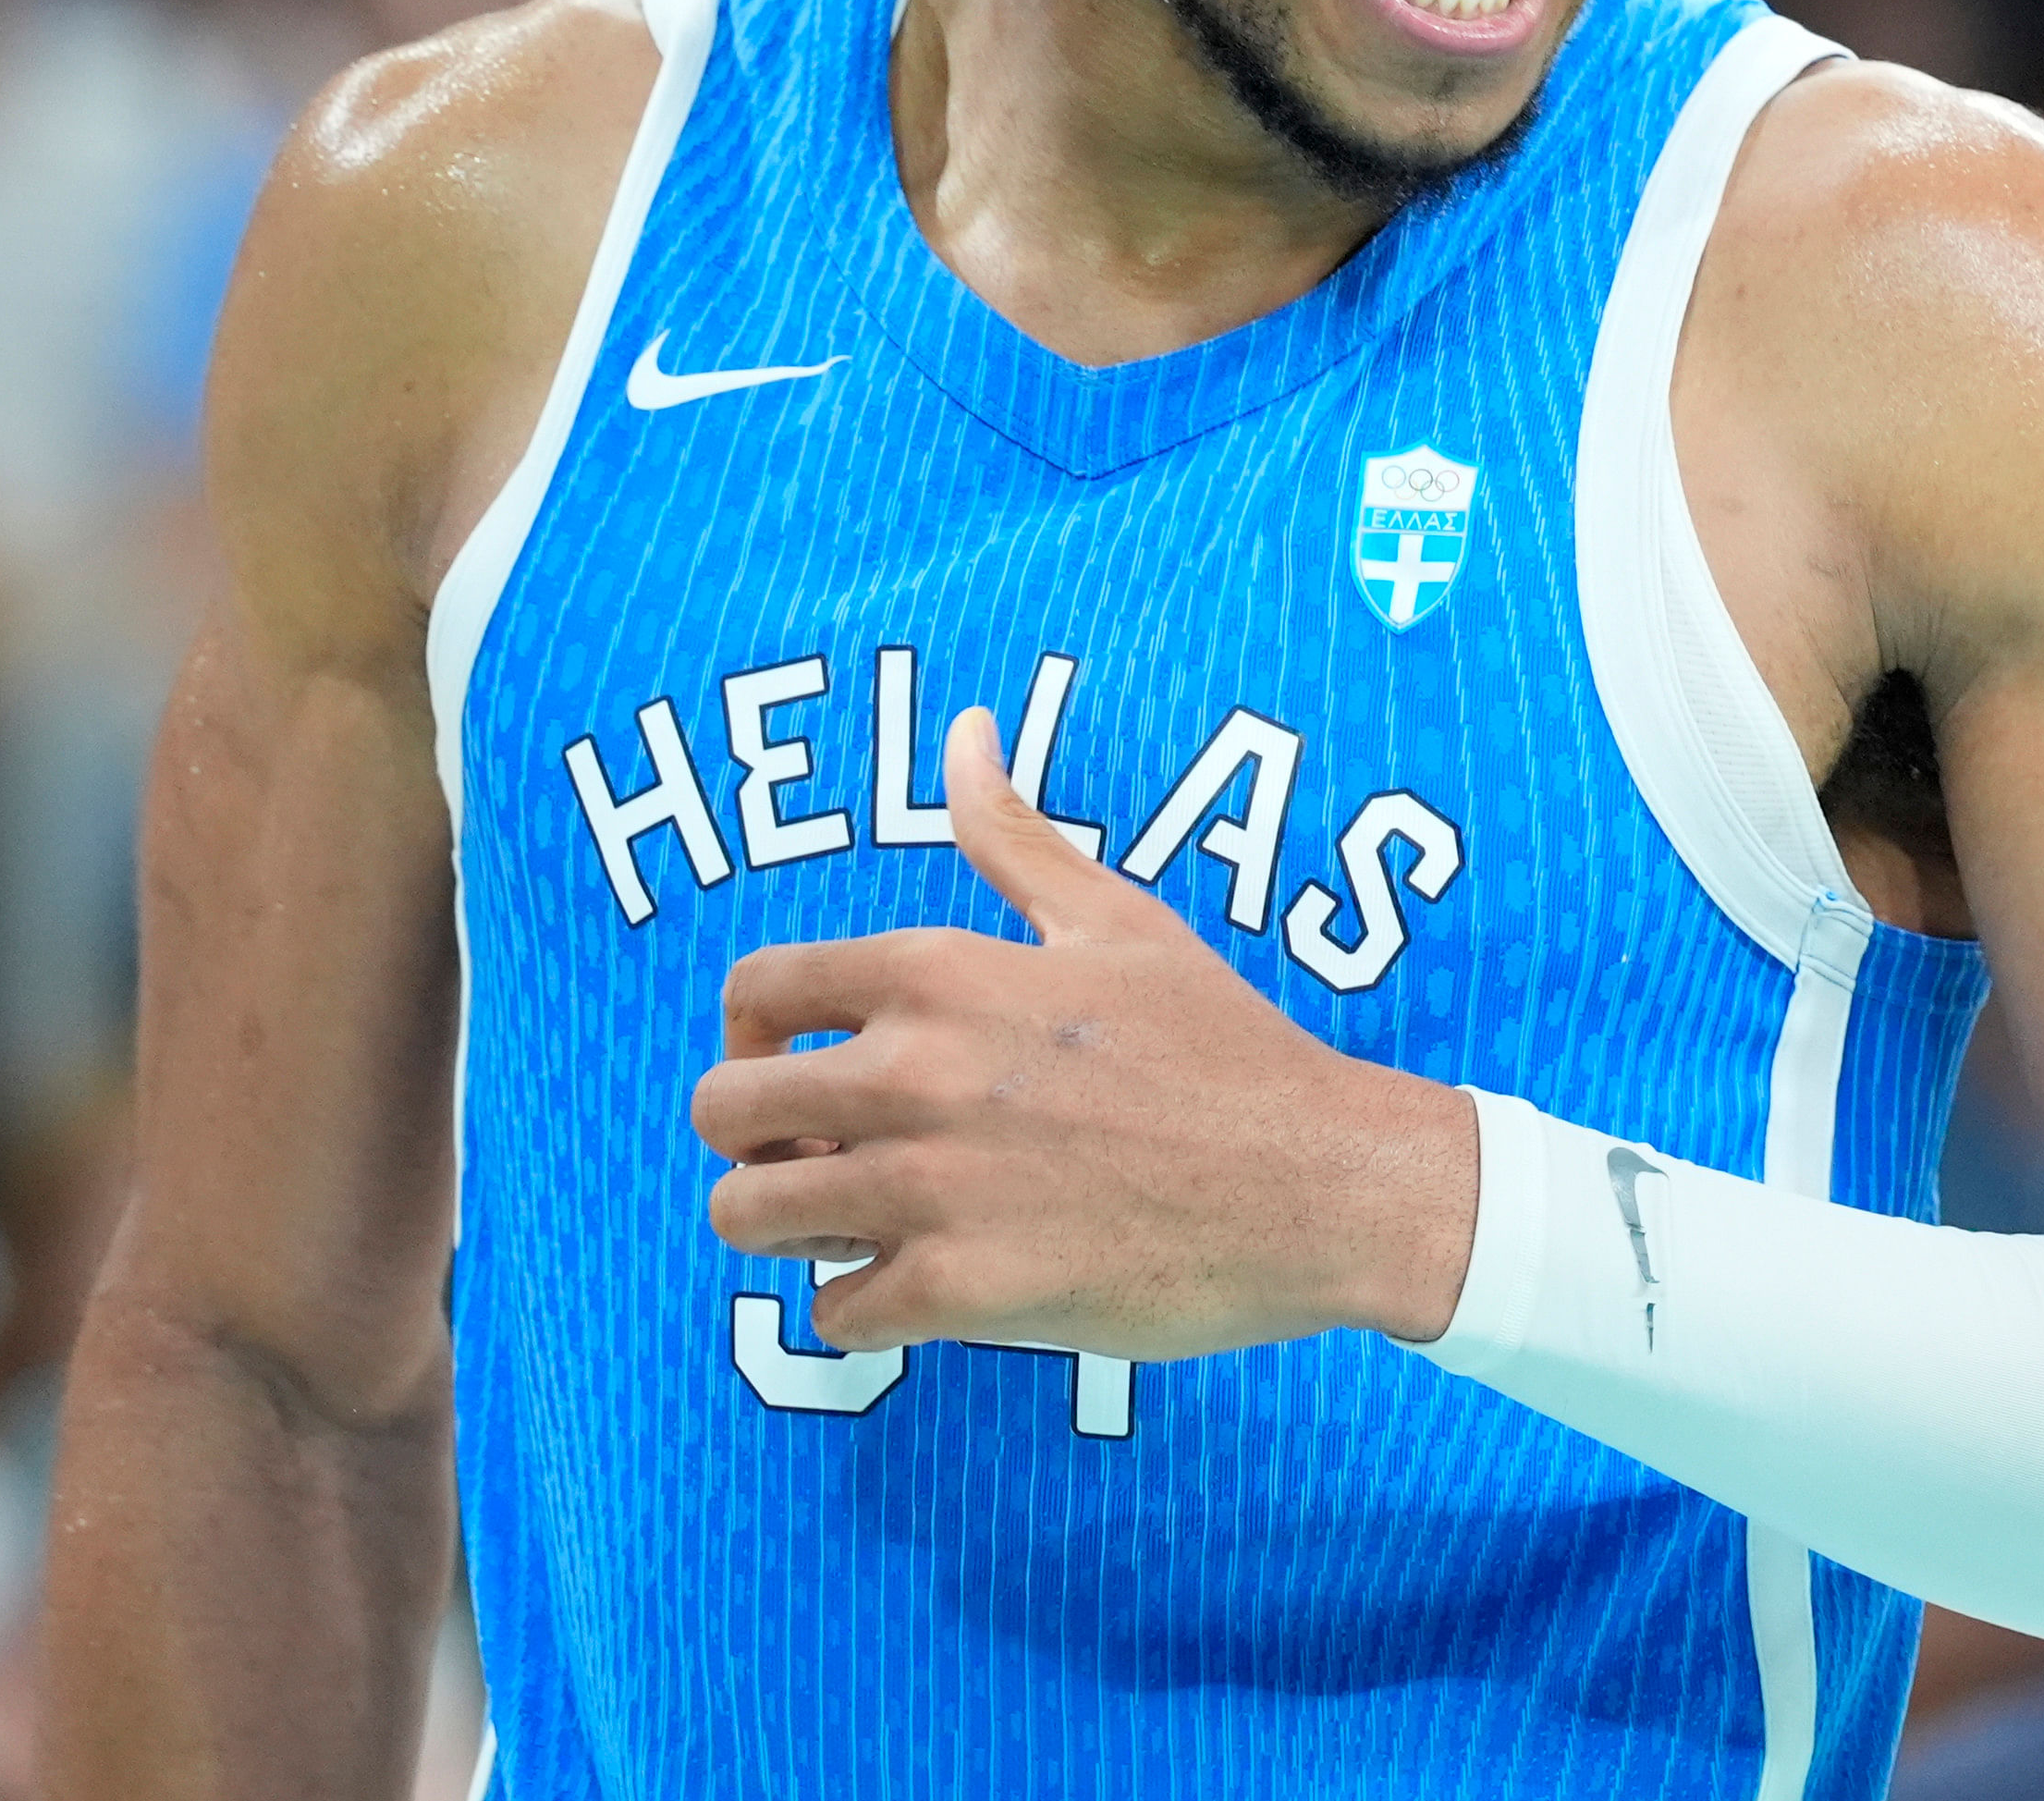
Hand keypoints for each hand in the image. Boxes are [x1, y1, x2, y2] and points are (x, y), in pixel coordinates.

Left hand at [691, 706, 1476, 1358]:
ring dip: (785, 1228)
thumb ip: (1014, 837)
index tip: (789, 1063)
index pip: (755, 988)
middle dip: (747, 1137)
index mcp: (942, 973)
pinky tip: (914, 1286)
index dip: (748, 1032)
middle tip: (811, 1156)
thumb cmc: (1226, 1046)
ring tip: (851, 1223)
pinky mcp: (966, 1291)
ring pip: (751, 1217)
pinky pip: (835, 1312)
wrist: (1320, 1181)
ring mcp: (935, 1187)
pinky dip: (857, 1308)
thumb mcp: (1117, 919)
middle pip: (722, 1109)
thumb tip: (964, 732)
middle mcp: (918, 1073)